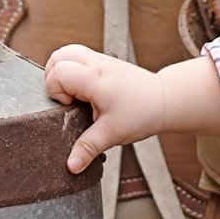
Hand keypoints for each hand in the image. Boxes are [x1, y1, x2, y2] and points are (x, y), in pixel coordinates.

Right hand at [43, 44, 169, 173]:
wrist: (165, 100)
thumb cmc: (143, 113)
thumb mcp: (112, 134)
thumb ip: (87, 148)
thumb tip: (71, 166)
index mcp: (95, 78)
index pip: (58, 72)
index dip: (56, 91)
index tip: (70, 106)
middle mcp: (96, 63)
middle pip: (58, 56)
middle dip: (54, 78)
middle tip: (68, 98)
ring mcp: (101, 59)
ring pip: (68, 52)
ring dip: (63, 70)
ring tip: (73, 92)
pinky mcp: (105, 61)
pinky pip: (79, 57)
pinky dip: (74, 69)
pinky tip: (84, 89)